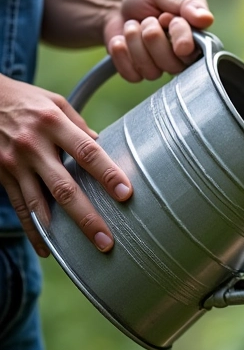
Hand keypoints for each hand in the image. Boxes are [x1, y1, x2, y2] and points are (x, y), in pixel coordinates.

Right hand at [0, 75, 132, 255]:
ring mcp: (14, 163)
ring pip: (40, 204)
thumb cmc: (24, 100)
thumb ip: (79, 125)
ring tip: (87, 249)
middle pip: (64, 186)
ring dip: (63, 231)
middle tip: (107, 239)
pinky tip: (47, 248)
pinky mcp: (1, 176)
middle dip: (87, 216)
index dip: (107, 174)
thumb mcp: (54, 102)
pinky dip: (33, 231)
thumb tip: (101, 144)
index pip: (86, 152)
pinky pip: (20, 208)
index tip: (126, 193)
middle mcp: (33, 146)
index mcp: (53, 123)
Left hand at [103, 0, 213, 81]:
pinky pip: (132, 75)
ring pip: (152, 71)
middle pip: (173, 65)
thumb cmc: (146, 0)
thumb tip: (206, 19)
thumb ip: (188, 3)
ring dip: (134, 42)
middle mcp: (181, 59)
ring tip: (132, 26)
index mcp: (194, 39)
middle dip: (153, 37)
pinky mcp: (139, 74)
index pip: (194, 50)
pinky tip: (120, 41)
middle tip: (147, 20)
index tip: (166, 17)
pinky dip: (121, 54)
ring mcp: (160, 68)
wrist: (116, 7)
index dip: (179, 35)